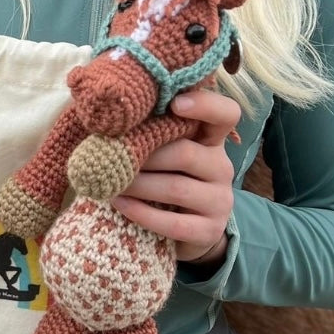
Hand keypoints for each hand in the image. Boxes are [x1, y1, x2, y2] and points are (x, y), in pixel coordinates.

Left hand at [110, 88, 240, 265]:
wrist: (186, 230)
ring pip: (176, 188)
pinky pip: (174, 223)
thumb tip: (108, 114)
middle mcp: (221, 167)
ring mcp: (220, 200)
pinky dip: (142, 213)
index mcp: (211, 140)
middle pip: (185, 153)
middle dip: (143, 156)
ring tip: (109, 181)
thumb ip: (151, 131)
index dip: (205, 105)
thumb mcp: (164, 152)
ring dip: (137, 185)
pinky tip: (119, 204)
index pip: (225, 114)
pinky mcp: (209, 230)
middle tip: (110, 156)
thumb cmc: (165, 178)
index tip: (174, 103)